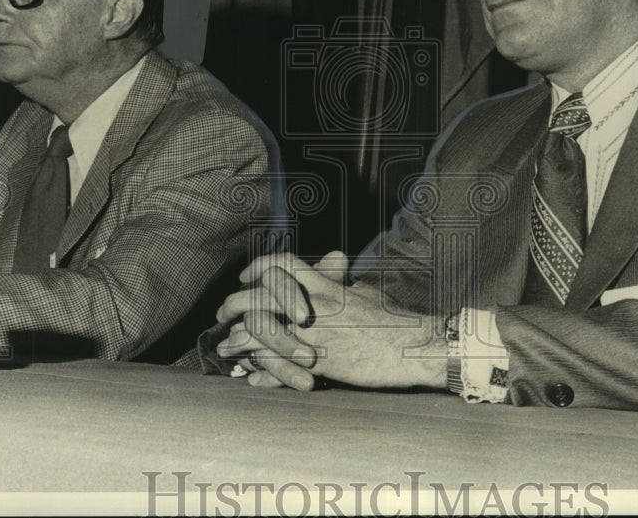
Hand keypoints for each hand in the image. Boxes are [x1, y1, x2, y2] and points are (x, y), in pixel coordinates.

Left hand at [218, 252, 445, 390]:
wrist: (412, 346)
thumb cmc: (391, 318)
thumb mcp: (364, 289)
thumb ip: (340, 280)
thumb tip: (332, 265)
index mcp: (326, 285)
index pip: (283, 265)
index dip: (259, 268)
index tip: (247, 277)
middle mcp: (315, 305)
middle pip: (262, 293)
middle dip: (236, 301)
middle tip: (225, 311)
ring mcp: (315, 333)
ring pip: (261, 327)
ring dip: (238, 336)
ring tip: (226, 343)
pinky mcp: (318, 361)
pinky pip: (276, 361)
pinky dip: (258, 366)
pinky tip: (251, 373)